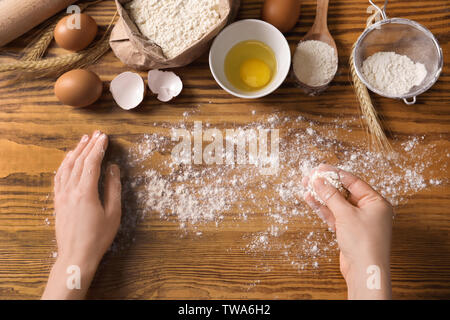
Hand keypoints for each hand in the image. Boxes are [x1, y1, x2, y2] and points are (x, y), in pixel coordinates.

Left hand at [42, 131, 121, 298]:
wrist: (76, 255)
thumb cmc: (98, 237)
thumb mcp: (113, 213)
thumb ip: (113, 188)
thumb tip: (113, 168)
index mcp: (86, 192)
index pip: (92, 163)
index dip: (98, 148)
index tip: (104, 137)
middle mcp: (71, 190)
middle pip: (79, 162)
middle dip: (88, 146)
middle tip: (96, 134)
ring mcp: (62, 195)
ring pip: (67, 167)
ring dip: (75, 152)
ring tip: (83, 141)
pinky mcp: (58, 201)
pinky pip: (59, 177)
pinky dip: (64, 165)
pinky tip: (68, 160)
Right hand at [302, 164, 392, 299]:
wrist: (364, 271)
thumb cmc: (364, 243)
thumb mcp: (346, 214)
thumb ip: (331, 196)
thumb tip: (319, 181)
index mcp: (376, 201)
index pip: (353, 182)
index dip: (335, 174)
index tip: (320, 168)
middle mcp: (368, 209)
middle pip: (344, 191)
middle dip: (326, 185)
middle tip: (311, 177)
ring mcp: (358, 220)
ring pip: (336, 203)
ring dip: (321, 196)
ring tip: (307, 186)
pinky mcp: (348, 230)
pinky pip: (334, 214)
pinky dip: (323, 208)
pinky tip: (311, 200)